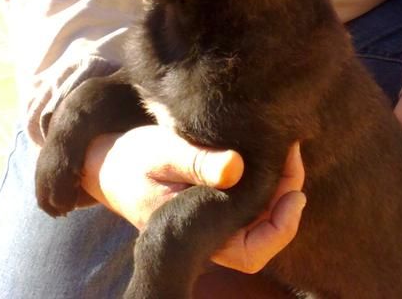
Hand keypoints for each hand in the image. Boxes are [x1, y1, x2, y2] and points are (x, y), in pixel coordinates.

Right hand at [81, 126, 304, 271]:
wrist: (106, 161)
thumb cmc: (130, 159)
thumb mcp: (161, 153)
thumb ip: (196, 161)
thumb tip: (237, 168)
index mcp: (193, 231)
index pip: (251, 251)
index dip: (282, 227)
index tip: (295, 191)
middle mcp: (205, 232)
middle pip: (262, 231)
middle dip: (286, 196)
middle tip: (291, 153)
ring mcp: (207, 218)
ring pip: (256, 215)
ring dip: (276, 186)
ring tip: (283, 149)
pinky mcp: (207, 200)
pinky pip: (244, 198)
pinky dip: (261, 179)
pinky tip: (264, 153)